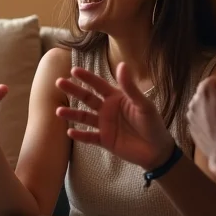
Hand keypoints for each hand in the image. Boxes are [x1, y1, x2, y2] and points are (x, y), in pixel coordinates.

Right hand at [55, 62, 174, 169]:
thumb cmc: (153, 124)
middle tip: (59, 82)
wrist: (157, 151)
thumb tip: (122, 64)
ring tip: (59, 111)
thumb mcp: (143, 104)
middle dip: (73, 90)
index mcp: (116, 98)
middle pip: (87, 98)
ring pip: (85, 117)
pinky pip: (89, 137)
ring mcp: (105, 125)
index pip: (99, 85)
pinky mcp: (105, 140)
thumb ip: (130, 87)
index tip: (74, 70)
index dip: (87, 77)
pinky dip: (80, 135)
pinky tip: (70, 131)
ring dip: (72, 113)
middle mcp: (108, 109)